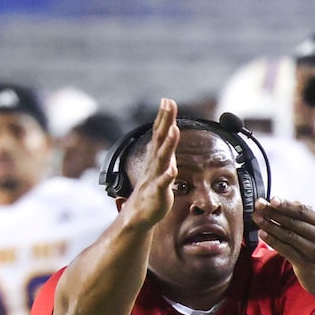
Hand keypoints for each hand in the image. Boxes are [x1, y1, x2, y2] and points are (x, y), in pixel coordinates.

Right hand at [117, 99, 178, 230]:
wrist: (140, 214)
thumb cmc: (152, 189)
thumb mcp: (160, 165)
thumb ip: (165, 148)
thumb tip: (170, 131)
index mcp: (156, 157)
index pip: (159, 133)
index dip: (163, 117)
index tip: (167, 100)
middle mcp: (154, 164)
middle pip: (160, 139)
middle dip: (165, 121)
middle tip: (168, 104)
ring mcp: (155, 177)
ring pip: (162, 158)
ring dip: (168, 144)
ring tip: (174, 130)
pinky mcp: (158, 193)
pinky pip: (163, 184)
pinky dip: (167, 177)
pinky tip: (172, 170)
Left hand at [256, 200, 314, 297]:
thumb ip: (308, 218)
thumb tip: (288, 202)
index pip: (303, 210)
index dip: (285, 204)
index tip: (271, 199)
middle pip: (294, 221)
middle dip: (274, 212)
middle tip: (258, 206)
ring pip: (288, 234)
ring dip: (270, 225)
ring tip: (257, 218)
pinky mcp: (306, 264)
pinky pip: (286, 249)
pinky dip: (273, 241)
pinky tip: (262, 234)